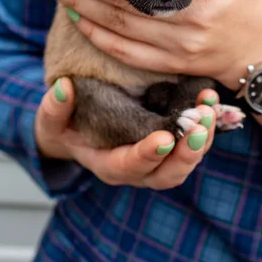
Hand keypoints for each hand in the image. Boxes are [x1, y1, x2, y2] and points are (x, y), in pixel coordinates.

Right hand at [35, 78, 217, 188]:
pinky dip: (206, 124)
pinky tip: (211, 98)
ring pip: (186, 160)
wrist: (79, 131)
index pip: (129, 166)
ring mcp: (158, 159)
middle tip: (200, 125)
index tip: (164, 138)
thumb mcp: (51, 118)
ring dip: (203, 138)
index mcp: (108, 165)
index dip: (147, 155)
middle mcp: (137, 169)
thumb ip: (54, 108)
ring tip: (210, 108)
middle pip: (167, 173)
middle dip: (186, 152)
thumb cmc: (64, 125)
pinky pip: (193, 141)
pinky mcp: (172, 143)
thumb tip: (63, 89)